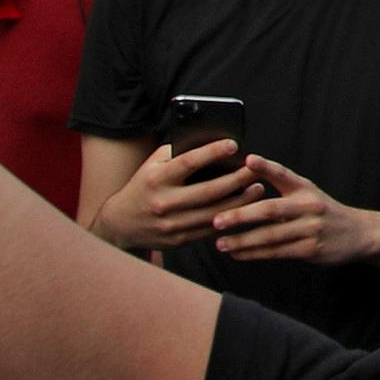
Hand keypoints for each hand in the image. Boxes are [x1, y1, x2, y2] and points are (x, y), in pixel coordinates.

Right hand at [91, 138, 257, 252]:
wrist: (121, 224)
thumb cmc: (143, 187)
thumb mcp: (152, 166)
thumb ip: (176, 153)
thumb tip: (209, 140)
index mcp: (156, 179)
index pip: (187, 163)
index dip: (212, 152)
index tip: (234, 144)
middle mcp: (163, 202)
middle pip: (208, 191)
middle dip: (236, 179)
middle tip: (256, 169)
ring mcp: (172, 224)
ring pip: (214, 213)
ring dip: (240, 201)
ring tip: (258, 188)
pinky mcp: (179, 240)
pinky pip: (210, 228)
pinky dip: (229, 217)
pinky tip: (244, 207)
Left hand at [212, 154, 379, 264]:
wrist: (358, 234)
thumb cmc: (322, 212)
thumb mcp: (307, 192)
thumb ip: (281, 185)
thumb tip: (246, 172)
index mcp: (305, 188)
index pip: (284, 174)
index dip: (267, 166)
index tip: (248, 159)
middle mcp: (309, 206)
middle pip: (271, 210)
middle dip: (241, 215)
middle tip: (216, 220)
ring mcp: (311, 229)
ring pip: (270, 236)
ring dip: (242, 240)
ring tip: (219, 243)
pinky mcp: (311, 249)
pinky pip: (277, 252)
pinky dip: (254, 254)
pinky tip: (237, 254)